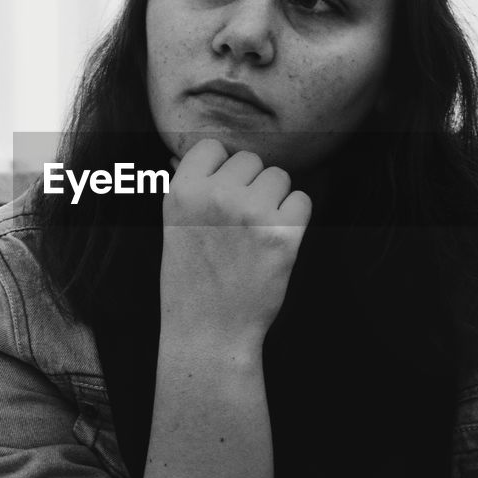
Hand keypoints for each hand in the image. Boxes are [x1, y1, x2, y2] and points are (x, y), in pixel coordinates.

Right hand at [160, 138, 311, 357]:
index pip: (214, 146)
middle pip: (251, 160)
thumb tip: (210, 152)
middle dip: (250, 186)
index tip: (220, 195)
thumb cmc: (192, 279)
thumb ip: (192, 186)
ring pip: (279, 177)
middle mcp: (215, 196)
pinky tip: (275, 241)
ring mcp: (250, 214)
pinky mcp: (282, 235)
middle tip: (239, 223)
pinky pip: (302, 200)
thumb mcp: (175, 225)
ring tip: (255, 233)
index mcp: (182, 191)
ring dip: (274, 200)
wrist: (209, 331)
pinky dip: (295, 219)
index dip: (221, 169)